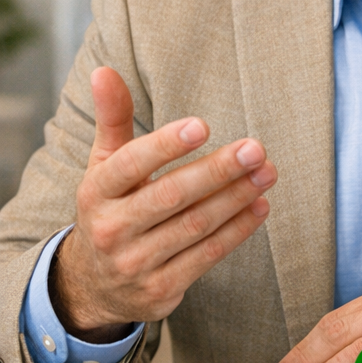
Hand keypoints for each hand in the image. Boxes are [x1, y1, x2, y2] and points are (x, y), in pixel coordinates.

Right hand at [51, 67, 276, 341]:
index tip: (202, 125)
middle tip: (255, 149)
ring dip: (236, 198)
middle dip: (216, 171)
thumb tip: (103, 71)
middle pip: (170, 196)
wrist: (93, 286)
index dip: (165, 145)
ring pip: (195, 227)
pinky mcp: (160, 291)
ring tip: (268, 172)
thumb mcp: (105, 165)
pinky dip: (237, 230)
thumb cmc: (112, 208)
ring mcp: (134, 264)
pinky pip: (206, 256)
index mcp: (97, 192)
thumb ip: (114, 119)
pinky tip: (260, 206)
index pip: (130, 165)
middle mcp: (111, 230)